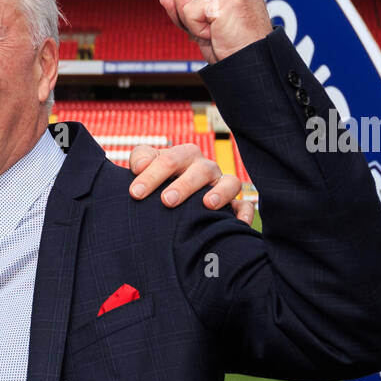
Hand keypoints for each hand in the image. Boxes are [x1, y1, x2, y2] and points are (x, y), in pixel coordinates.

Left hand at [128, 143, 254, 225]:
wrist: (170, 200)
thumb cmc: (156, 182)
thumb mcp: (145, 167)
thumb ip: (140, 160)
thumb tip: (139, 166)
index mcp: (183, 157)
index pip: (169, 160)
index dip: (152, 175)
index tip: (136, 193)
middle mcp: (205, 168)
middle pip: (200, 170)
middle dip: (184, 185)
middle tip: (167, 201)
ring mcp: (220, 185)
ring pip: (229, 182)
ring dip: (220, 192)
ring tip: (207, 204)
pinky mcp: (232, 204)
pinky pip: (244, 205)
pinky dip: (244, 212)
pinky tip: (238, 223)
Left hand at [158, 0, 272, 64]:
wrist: (252, 65)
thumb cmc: (232, 48)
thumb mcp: (202, 25)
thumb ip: (183, 8)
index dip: (189, 2)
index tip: (209, 22)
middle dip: (187, 9)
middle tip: (211, 28)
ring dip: (191, 20)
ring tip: (215, 30)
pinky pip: (188, 11)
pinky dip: (197, 29)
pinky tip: (216, 34)